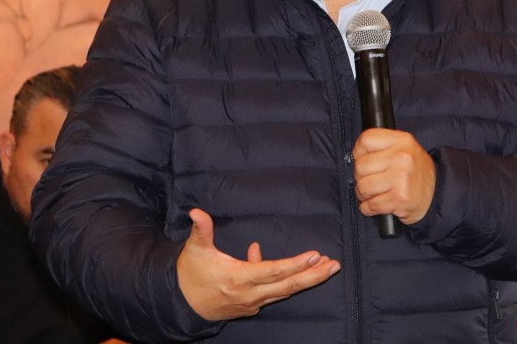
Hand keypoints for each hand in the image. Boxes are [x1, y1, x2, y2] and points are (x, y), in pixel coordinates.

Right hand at [175, 208, 340, 320]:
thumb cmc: (190, 274)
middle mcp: (250, 294)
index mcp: (238, 278)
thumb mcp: (195, 250)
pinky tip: (291, 267)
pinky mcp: (252, 305)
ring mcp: (252, 302)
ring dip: (306, 278)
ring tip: (326, 266)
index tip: (315, 255)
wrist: (182, 304)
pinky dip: (285, 280)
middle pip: (287, 286)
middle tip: (334, 265)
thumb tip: (196, 211)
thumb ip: (201, 229)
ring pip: (285, 291)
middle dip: (313, 276)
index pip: (273, 271)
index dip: (295, 264)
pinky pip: (273, 292)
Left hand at [352, 129, 435, 224]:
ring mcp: (401, 178)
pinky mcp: (399, 199)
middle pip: (360, 166)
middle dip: (361, 177)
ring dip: (364, 194)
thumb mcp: (405, 148)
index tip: (363, 159)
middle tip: (371, 181)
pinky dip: (368, 208)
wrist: (438, 193)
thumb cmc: (416, 171)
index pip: (366, 139)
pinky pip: (370, 205)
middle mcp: (402, 157)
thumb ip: (383, 146)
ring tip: (374, 194)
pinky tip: (375, 205)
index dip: (359, 152)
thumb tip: (356, 156)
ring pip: (363, 187)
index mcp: (402, 140)